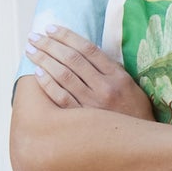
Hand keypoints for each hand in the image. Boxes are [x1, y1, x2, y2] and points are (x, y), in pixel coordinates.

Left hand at [28, 24, 151, 119]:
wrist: (140, 142)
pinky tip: (37, 73)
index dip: (66, 36)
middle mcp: (105, 87)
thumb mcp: (130, 84)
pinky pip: (61, 98)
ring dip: (44, 60)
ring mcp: (93, 104)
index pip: (87, 48)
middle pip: (72, 59)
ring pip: (64, 75)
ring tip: (31, 51)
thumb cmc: (133, 110)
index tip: (50, 28)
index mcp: (117, 75)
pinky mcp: (83, 120)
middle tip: (34, 37)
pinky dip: (48, 84)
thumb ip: (110, 68)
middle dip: (49, 45)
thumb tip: (84, 50)